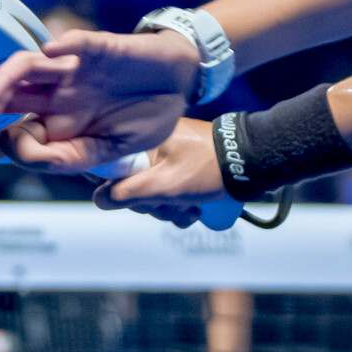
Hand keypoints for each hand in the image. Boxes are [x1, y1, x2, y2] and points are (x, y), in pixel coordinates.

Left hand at [0, 27, 204, 172]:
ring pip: (26, 67)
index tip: (10, 152)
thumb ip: (73, 158)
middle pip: (8, 95)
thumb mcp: (113, 152)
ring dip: (4, 79)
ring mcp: (74, 69)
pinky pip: (75, 43)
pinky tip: (51, 50)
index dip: (7, 143)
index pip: (18, 129)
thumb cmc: (147, 116)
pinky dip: (62, 44)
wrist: (181, 84)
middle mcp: (58, 93)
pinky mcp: (98, 48)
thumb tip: (33, 157)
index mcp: (60, 121)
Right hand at [87, 115, 228, 220]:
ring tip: (190, 209)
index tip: (129, 199)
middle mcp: (152, 147)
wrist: (251, 164)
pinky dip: (180, 205)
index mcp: (143, 142)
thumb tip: (100, 200)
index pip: (110, 164)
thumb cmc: (206, 170)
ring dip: (169, 209)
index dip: (114, 187)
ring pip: (153, 194)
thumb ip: (127, 193)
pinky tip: (195, 209)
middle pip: (131, 186)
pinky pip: (170, 193)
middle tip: (170, 206)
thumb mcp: (163, 186)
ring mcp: (169, 159)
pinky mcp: (183, 170)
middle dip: (151, 205)